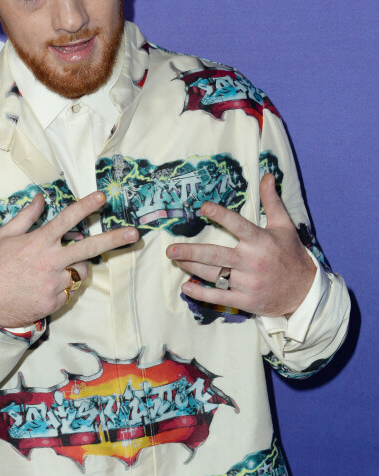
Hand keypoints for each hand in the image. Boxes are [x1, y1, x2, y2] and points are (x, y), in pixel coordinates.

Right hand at [0, 191, 138, 327]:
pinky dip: (62, 285)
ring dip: (77, 266)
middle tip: (135, 234)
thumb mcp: (3, 236)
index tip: (102, 197)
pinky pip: (68, 289)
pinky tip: (43, 285)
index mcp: (38, 242)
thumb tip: (40, 198)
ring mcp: (54, 283)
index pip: (67, 219)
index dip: (86, 206)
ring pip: (80, 271)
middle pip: (89, 247)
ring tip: (56, 267)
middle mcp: (50, 261)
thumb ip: (25, 217)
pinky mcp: (55, 301)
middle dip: (114, 239)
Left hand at [166, 174, 315, 317]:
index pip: (238, 225)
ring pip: (214, 275)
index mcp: (261, 241)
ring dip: (191, 268)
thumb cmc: (291, 254)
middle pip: (216, 255)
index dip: (220, 215)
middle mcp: (252, 262)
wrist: (304, 292)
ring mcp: (248, 283)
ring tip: (175, 259)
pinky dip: (201, 293)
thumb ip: (271, 201)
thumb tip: (266, 175)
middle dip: (191, 252)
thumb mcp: (284, 226)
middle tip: (170, 249)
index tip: (203, 207)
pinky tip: (186, 287)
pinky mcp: (246, 300)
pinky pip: (219, 297)